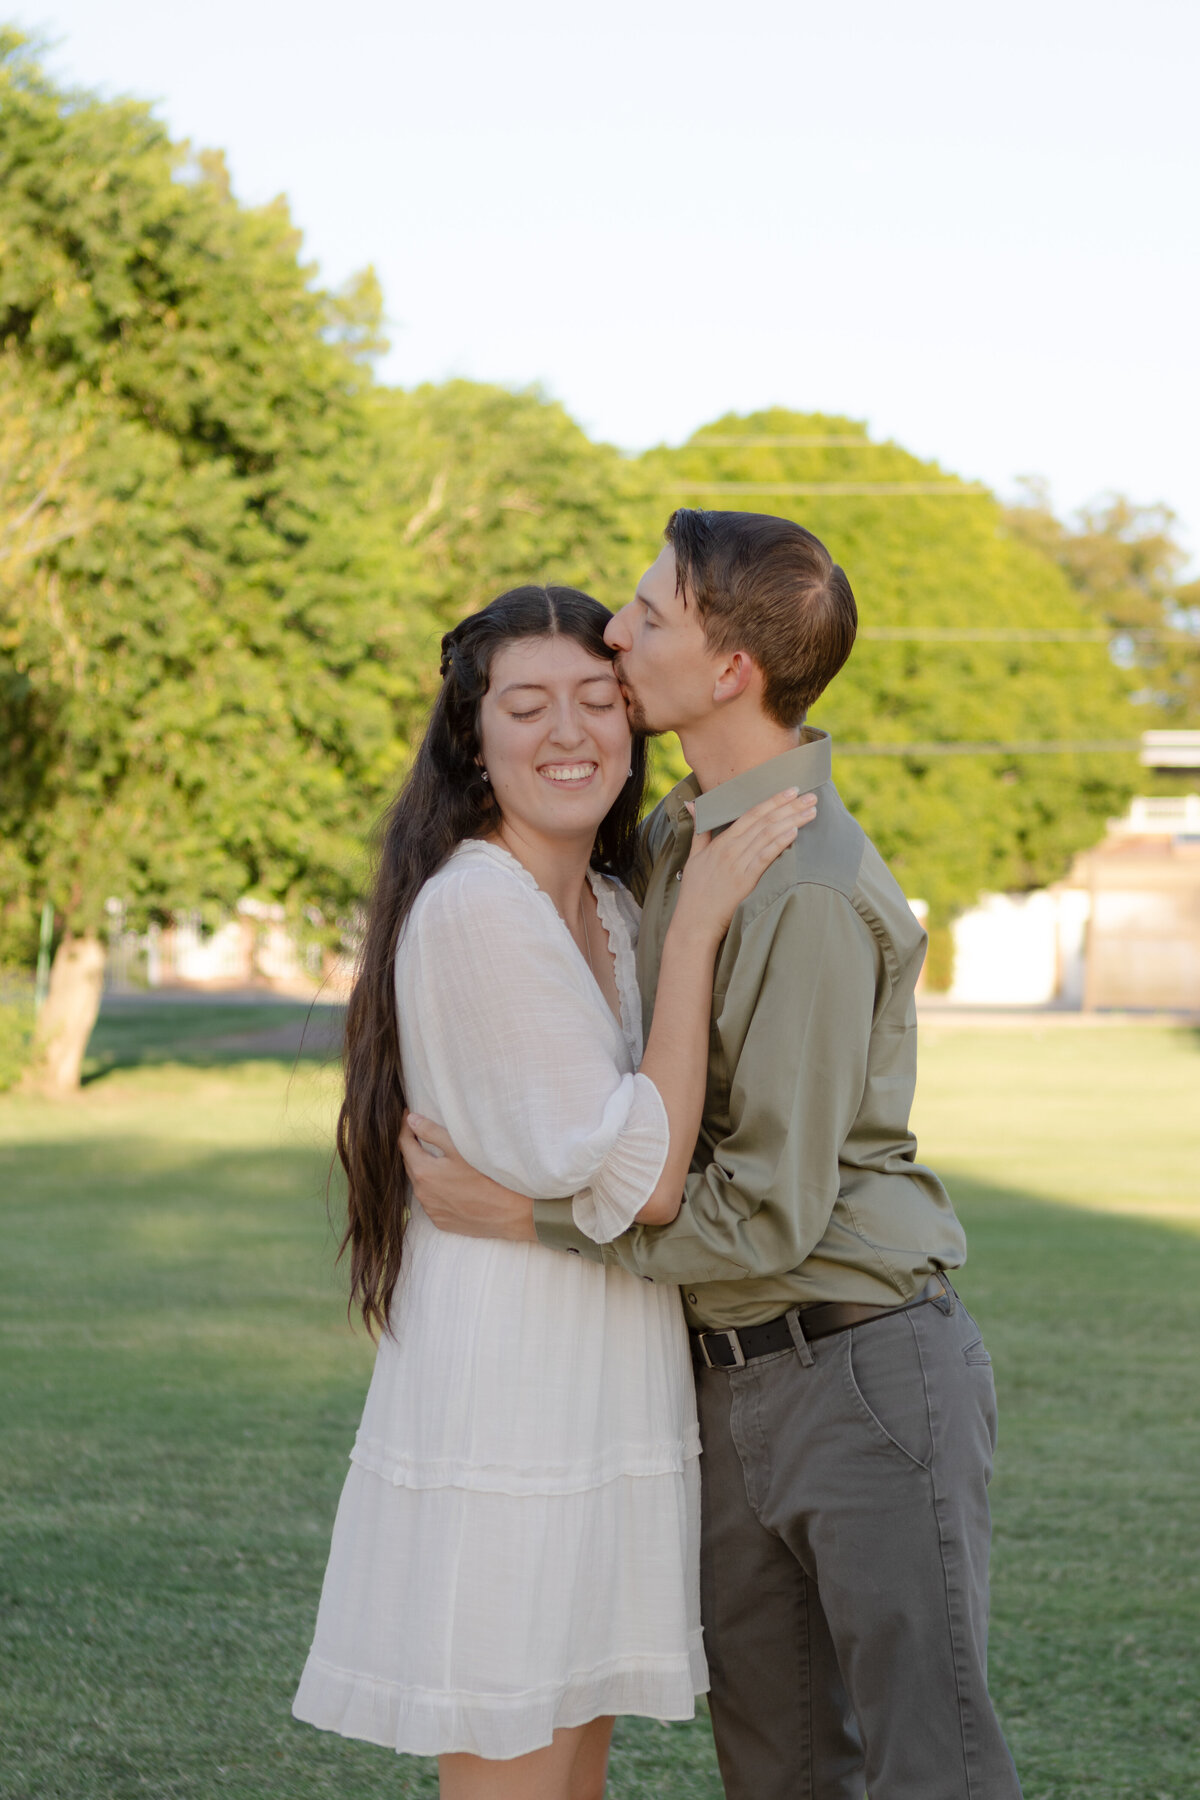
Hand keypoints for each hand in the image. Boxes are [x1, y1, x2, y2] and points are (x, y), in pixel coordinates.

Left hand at [398, 1112, 536, 1240]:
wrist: (508, 1213)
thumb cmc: (488, 1177)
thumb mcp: (459, 1148)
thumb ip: (432, 1132)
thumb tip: (411, 1120)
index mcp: (424, 1172)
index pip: (404, 1144)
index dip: (405, 1128)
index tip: (407, 1116)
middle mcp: (422, 1193)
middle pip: (410, 1164)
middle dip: (413, 1148)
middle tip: (420, 1134)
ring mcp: (431, 1210)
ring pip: (420, 1184)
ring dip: (424, 1170)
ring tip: (437, 1159)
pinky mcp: (441, 1221)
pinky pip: (431, 1201)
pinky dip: (434, 1190)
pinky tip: (449, 1184)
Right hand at [675, 788, 817, 940]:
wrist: (695, 920)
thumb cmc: (695, 890)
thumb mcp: (694, 856)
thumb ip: (700, 830)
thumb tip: (693, 805)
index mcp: (721, 842)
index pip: (750, 814)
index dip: (772, 801)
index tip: (791, 790)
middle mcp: (730, 849)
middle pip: (764, 821)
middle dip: (789, 806)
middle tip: (810, 796)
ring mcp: (738, 864)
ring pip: (768, 835)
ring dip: (792, 820)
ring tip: (811, 811)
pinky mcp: (745, 881)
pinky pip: (765, 857)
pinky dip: (779, 843)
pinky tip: (794, 832)